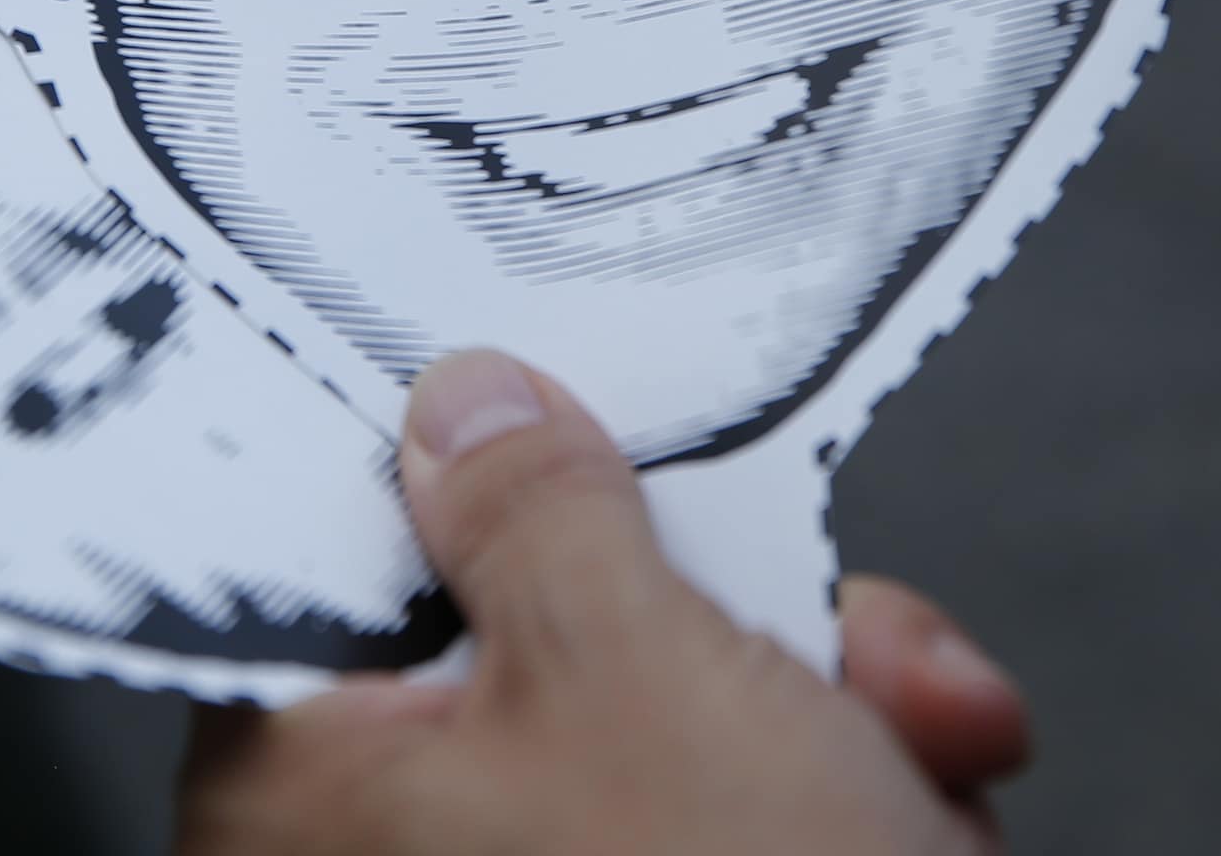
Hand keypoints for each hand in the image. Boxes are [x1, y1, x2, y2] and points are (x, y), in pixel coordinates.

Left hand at [173, 351, 1032, 854]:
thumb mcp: (629, 663)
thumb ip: (531, 507)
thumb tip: (461, 407)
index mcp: (300, 789)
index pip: (349, 561)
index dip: (490, 483)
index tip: (601, 441)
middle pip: (547, 630)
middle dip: (738, 620)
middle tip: (836, 645)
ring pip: (678, 720)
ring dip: (831, 716)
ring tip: (912, 768)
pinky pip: (739, 818)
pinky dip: (848, 808)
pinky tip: (919, 830)